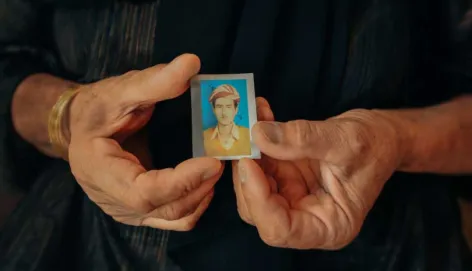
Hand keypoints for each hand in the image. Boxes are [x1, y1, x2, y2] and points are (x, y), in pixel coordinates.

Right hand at [68, 54, 222, 230]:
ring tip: (217, 168)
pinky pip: (173, 218)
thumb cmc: (95, 109)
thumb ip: (154, 81)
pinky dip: (195, 204)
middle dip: (199, 186)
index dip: (182, 180)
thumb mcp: (119, 91)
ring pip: (173, 218)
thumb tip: (192, 63)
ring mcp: (128, 211)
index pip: (145, 192)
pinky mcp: (140, 212)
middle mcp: (114, 201)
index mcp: (100, 172)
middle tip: (222, 159)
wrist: (78, 129)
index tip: (213, 161)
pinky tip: (205, 183)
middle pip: (165, 208)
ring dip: (201, 196)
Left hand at [233, 107, 404, 248]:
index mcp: (328, 226)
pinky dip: (258, 141)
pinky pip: (262, 165)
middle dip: (247, 175)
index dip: (258, 199)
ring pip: (253, 187)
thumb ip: (301, 139)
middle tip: (244, 138)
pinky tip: (262, 115)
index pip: (279, 229)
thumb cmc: (375, 145)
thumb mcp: (343, 141)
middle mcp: (307, 217)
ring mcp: (295, 198)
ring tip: (254, 119)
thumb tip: (258, 134)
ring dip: (249, 153)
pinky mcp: (288, 178)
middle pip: (259, 210)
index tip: (248, 163)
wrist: (383, 135)